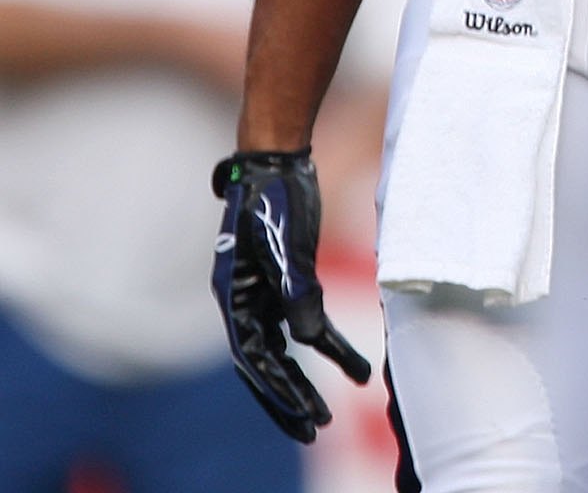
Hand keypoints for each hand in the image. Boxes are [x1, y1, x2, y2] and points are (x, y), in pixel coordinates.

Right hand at [212, 149, 370, 440]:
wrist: (277, 162)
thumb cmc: (274, 198)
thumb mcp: (285, 245)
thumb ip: (296, 291)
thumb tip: (308, 338)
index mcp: (234, 298)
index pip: (254, 358)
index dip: (278, 389)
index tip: (304, 413)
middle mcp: (245, 302)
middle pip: (265, 364)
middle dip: (288, 399)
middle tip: (316, 429)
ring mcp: (265, 294)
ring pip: (285, 350)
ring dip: (306, 380)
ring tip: (332, 413)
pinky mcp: (289, 282)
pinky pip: (306, 323)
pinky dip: (326, 344)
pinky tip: (350, 360)